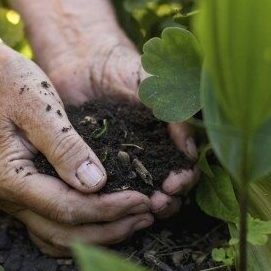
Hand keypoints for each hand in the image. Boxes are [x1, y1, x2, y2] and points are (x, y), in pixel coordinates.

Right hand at [0, 43, 152, 255]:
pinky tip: (113, 220)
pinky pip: (56, 228)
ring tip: (138, 221)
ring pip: (60, 239)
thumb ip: (66, 146)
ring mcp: (17, 201)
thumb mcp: (42, 108)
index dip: (108, 209)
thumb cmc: (16, 86)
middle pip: (65, 233)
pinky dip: (85, 230)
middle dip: (110, 229)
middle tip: (148, 215)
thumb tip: (95, 184)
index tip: (142, 199)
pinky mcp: (28, 196)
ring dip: (100, 235)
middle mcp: (9, 198)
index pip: (66, 208)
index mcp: (10, 178)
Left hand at [45, 33, 200, 219]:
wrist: (81, 61)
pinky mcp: (91, 165)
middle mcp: (146, 157)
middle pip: (164, 190)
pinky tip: (106, 204)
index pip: (184, 170)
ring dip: (141, 206)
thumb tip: (189, 151)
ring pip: (136, 195)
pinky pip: (102, 188)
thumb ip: (175, 111)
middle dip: (166, 201)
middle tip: (157, 203)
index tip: (174, 184)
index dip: (184, 181)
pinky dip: (107, 200)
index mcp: (166, 141)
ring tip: (137, 208)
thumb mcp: (155, 85)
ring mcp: (119, 163)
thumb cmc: (124, 68)